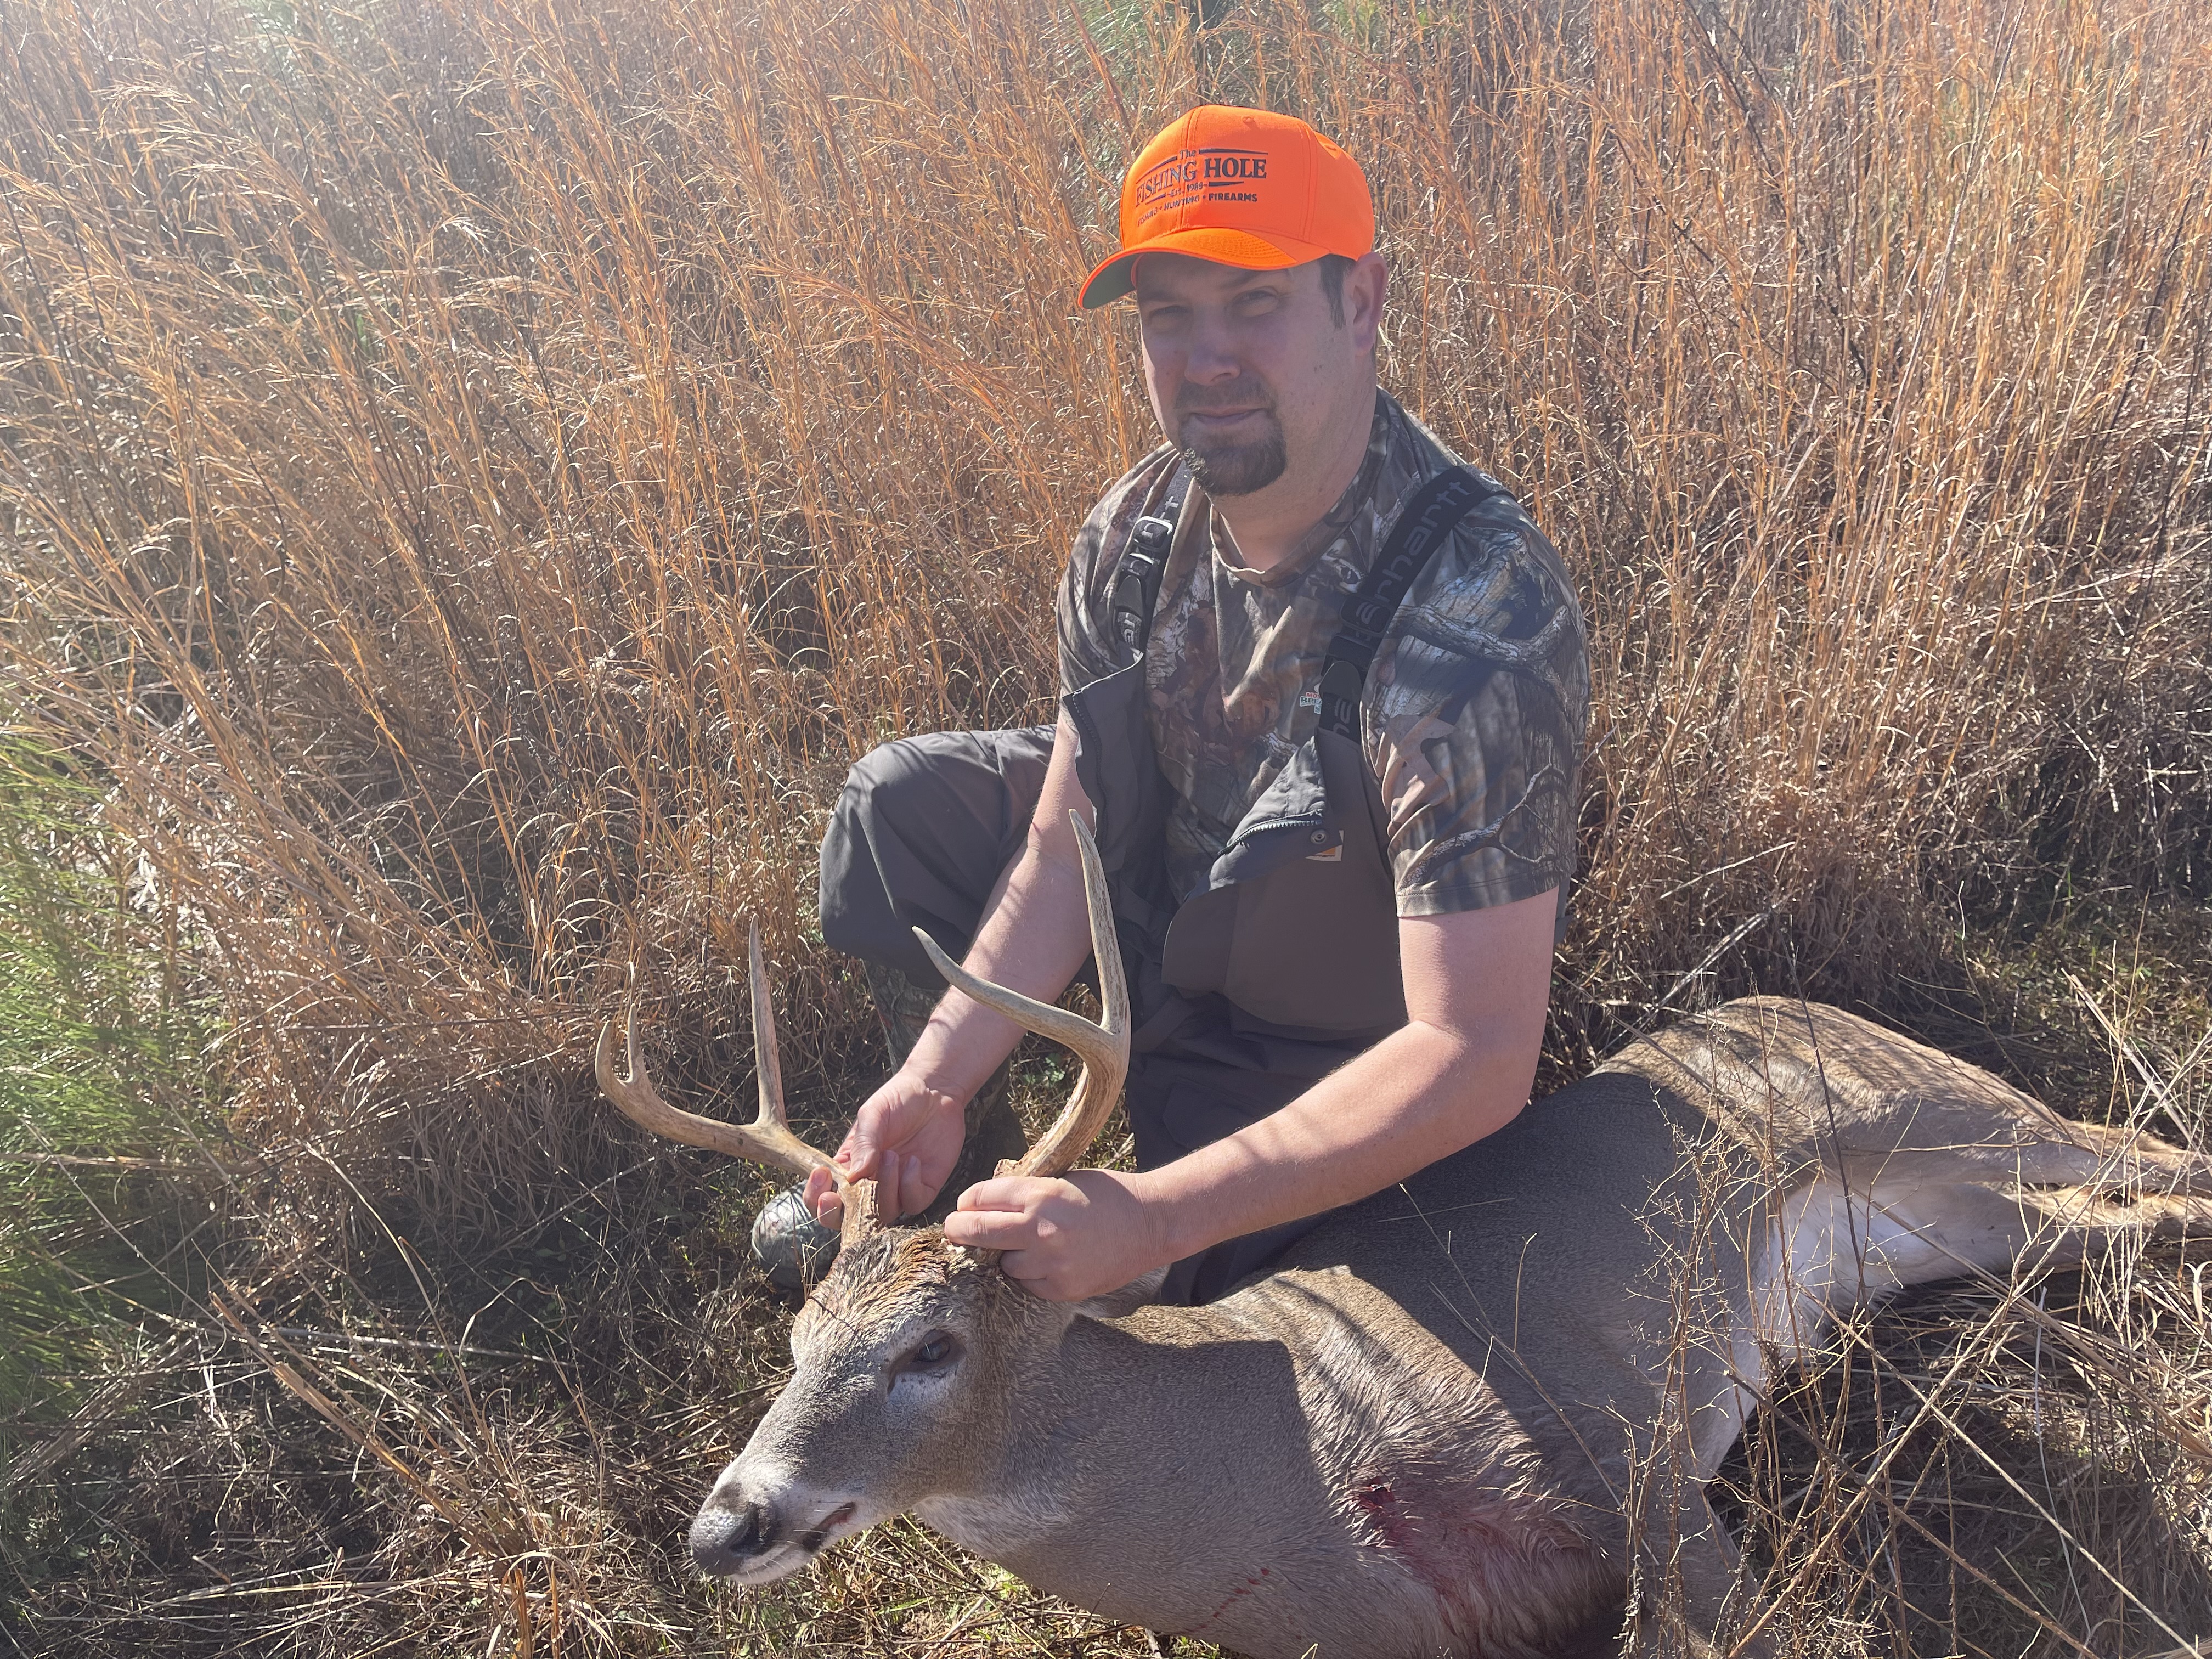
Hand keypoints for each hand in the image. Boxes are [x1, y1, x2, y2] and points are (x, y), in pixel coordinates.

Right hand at [805, 1067, 967, 1224]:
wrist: (935, 1092)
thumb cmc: (898, 1100)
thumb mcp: (872, 1115)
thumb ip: (863, 1145)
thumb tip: (852, 1178)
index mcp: (849, 1167)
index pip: (827, 1197)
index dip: (817, 1198)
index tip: (820, 1177)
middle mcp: (871, 1184)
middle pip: (849, 1219)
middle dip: (840, 1214)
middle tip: (844, 1193)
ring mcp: (897, 1189)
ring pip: (884, 1214)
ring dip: (885, 1188)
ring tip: (891, 1155)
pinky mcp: (923, 1188)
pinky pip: (913, 1204)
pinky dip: (910, 1186)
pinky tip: (914, 1161)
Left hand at [941, 1170, 1170, 1301]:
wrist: (1150, 1223)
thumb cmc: (1106, 1195)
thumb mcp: (1062, 1178)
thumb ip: (1025, 1191)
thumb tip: (983, 1204)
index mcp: (1040, 1194)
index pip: (980, 1197)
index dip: (967, 1201)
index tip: (963, 1206)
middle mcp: (1041, 1229)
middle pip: (976, 1232)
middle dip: (960, 1230)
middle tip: (955, 1230)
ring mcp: (1051, 1262)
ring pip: (1003, 1264)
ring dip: (1007, 1255)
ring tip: (1029, 1245)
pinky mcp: (1062, 1288)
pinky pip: (1028, 1283)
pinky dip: (1031, 1274)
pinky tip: (1050, 1261)